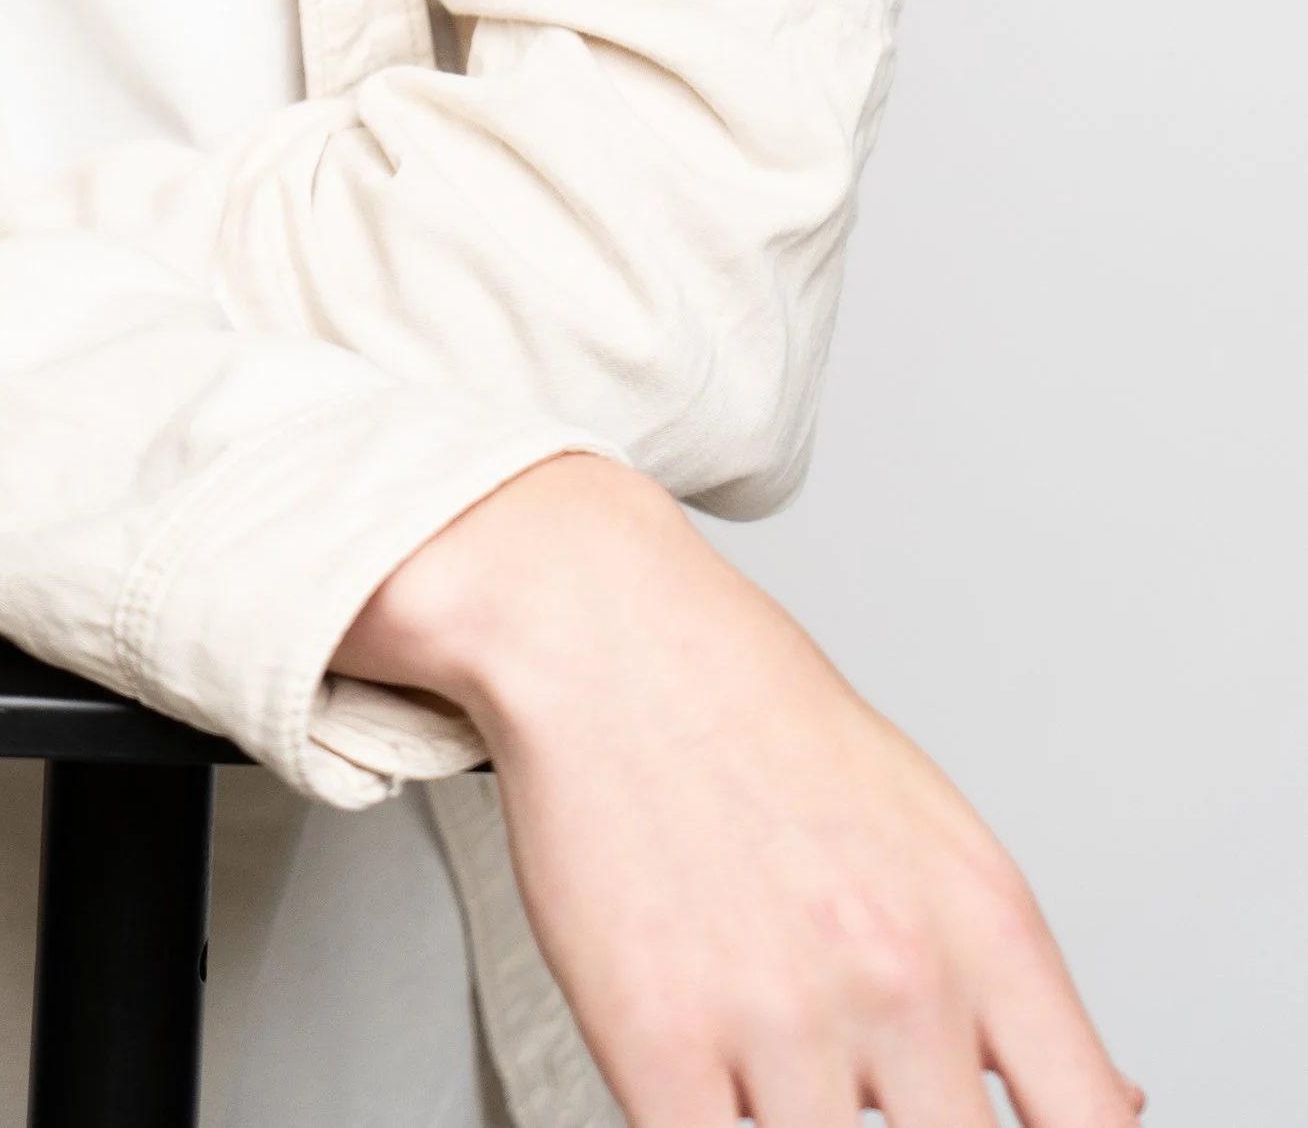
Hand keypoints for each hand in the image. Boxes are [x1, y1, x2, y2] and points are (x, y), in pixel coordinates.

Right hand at [336, 454, 1140, 1126]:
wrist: (605, 633)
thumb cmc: (757, 713)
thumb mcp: (939, 834)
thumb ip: (1016, 987)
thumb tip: (1107, 1107)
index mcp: (987, 926)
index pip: (1087, 1127)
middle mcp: (902, 978)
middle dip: (910, 1124)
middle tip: (865, 1079)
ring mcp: (783, 1016)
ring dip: (801, 1122)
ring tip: (777, 1057)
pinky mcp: (659, 1042)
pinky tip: (715, 1088)